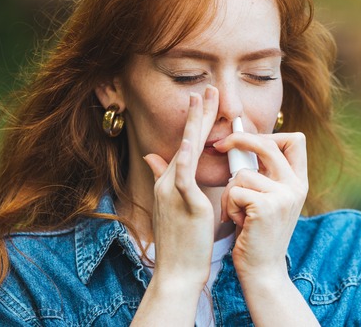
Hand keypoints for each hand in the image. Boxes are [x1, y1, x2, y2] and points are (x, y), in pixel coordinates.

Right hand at [142, 86, 218, 285]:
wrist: (176, 273)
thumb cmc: (180, 243)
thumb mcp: (171, 206)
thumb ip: (163, 179)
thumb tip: (152, 157)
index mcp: (169, 182)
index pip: (186, 144)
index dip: (196, 121)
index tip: (206, 99)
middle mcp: (168, 182)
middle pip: (185, 140)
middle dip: (197, 113)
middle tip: (208, 87)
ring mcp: (173, 192)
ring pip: (184, 151)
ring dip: (194, 124)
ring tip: (202, 99)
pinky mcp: (184, 205)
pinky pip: (184, 178)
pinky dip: (186, 158)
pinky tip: (192, 141)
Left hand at [213, 131, 308, 281]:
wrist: (262, 269)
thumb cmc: (257, 232)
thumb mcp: (269, 199)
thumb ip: (266, 173)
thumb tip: (243, 140)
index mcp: (299, 182)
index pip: (295, 140)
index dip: (271, 134)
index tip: (248, 138)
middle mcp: (296, 186)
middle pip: (267, 144)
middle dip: (239, 139)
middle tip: (220, 146)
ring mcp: (283, 196)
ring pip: (242, 173)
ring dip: (230, 192)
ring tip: (237, 213)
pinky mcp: (265, 206)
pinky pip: (234, 190)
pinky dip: (229, 206)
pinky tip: (237, 222)